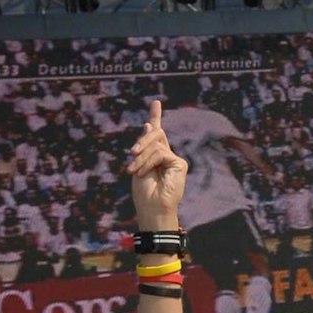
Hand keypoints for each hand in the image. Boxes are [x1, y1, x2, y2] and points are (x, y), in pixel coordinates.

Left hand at [129, 100, 186, 230]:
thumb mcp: (138, 165)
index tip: (156, 102)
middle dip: (142, 141)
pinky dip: (149, 161)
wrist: (152, 209)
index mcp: (155, 156)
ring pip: (156, 143)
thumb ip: (144, 146)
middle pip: (155, 133)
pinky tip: (144, 172)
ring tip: (135, 170)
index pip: (157, 133)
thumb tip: (148, 124)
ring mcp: (174, 160)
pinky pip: (160, 153)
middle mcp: (166, 155)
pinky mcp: (179, 164)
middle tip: (132, 153)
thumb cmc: (143, 193)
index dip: (156, 116)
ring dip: (141, 156)